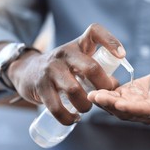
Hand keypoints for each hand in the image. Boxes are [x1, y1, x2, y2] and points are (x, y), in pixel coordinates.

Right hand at [7, 23, 124, 124]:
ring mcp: (51, 69)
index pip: (94, 31)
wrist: (27, 71)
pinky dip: (68, 117)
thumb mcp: (77, 59)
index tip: (122, 56)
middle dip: (103, 86)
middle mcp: (64, 53)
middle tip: (106, 96)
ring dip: (86, 105)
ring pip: (75, 90)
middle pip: (91, 68)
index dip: (110, 41)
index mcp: (78, 45)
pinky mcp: (40, 87)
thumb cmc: (62, 68)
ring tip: (86, 108)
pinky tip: (74, 118)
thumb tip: (115, 86)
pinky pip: (57, 108)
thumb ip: (96, 68)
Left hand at [87, 60, 149, 123]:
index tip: (119, 104)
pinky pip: (113, 101)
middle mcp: (147, 112)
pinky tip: (92, 90)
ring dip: (104, 102)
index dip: (132, 108)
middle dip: (111, 105)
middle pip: (127, 112)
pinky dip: (103, 97)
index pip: (146, 110)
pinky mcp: (127, 100)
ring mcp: (135, 108)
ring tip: (91, 94)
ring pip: (117, 109)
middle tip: (96, 96)